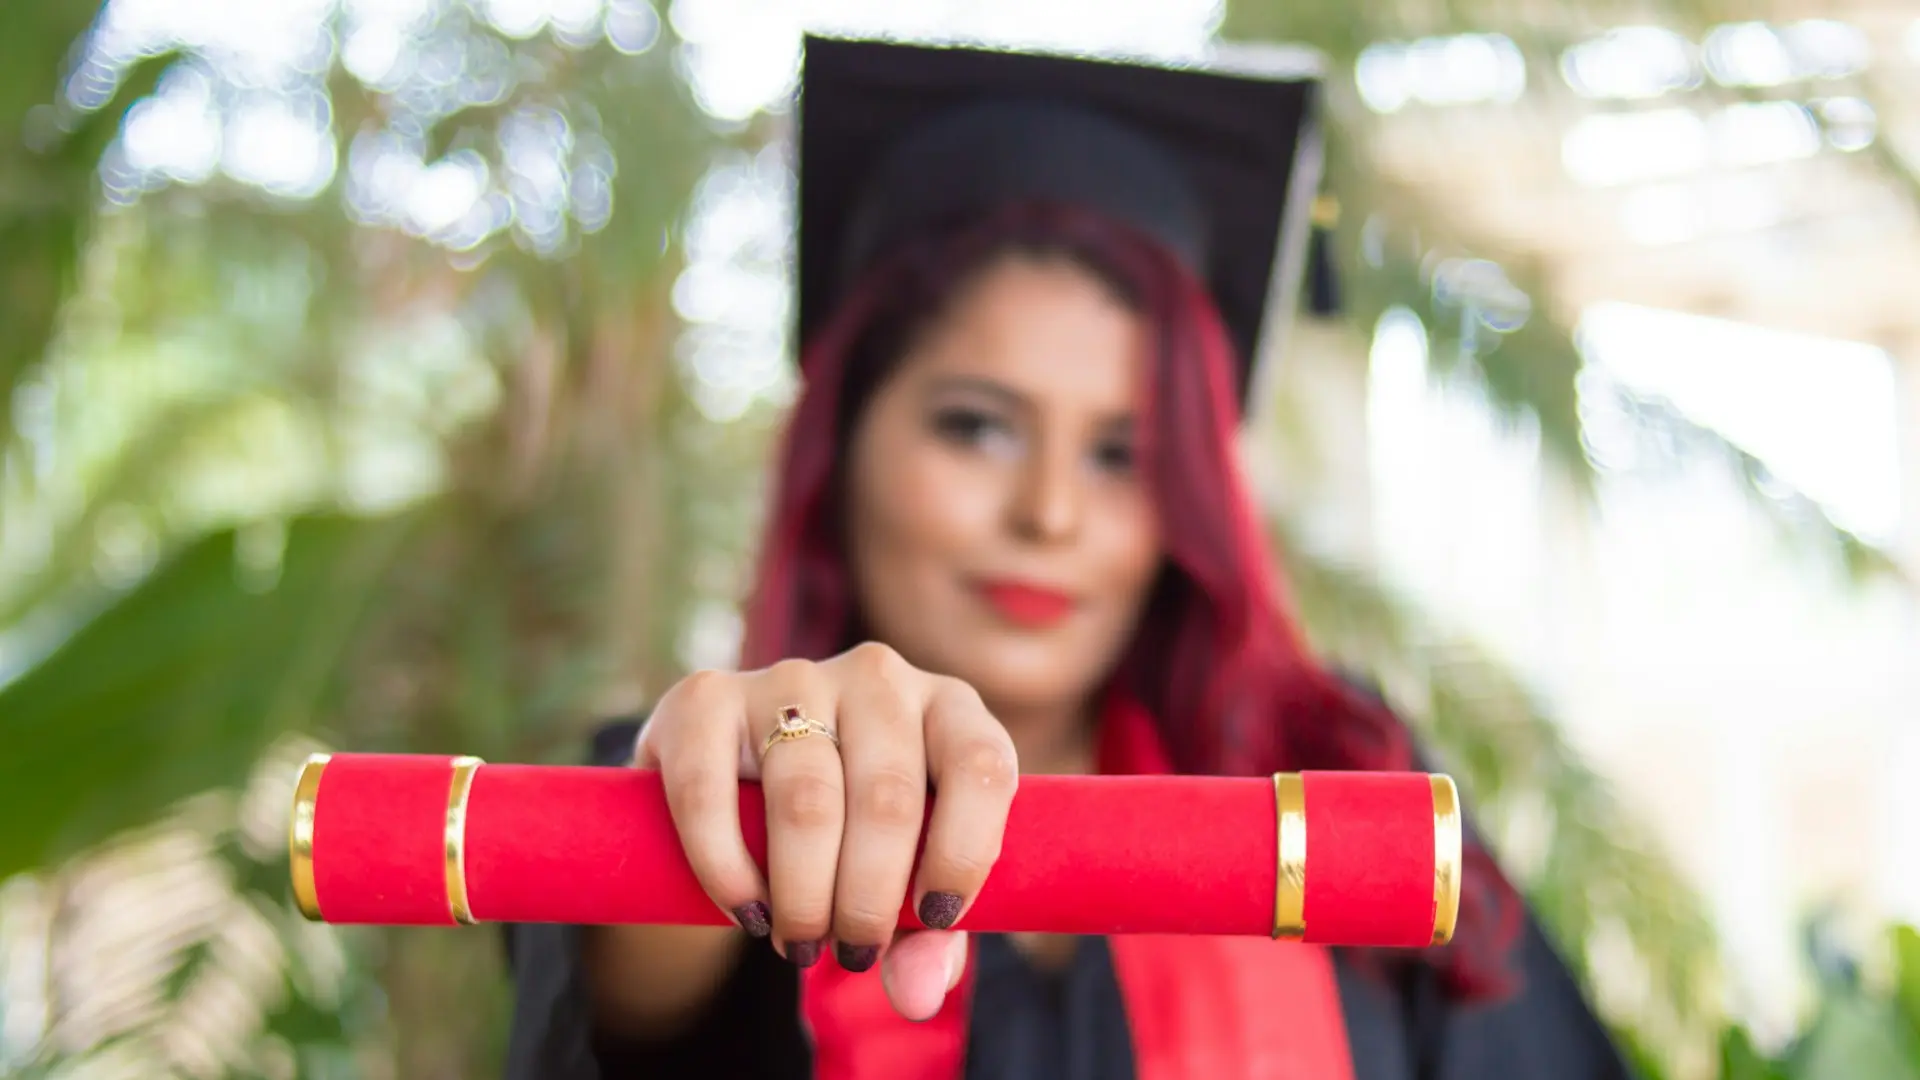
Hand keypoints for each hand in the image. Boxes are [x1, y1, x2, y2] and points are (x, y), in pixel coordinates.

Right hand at [633, 642, 1018, 1020]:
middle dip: (869, 899)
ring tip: (798, 943)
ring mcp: (790, 677)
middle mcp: (877, 677)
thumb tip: (916, 995)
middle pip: (888, 798)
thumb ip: (927, 940)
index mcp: (949, 708)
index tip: (935, 919)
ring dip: (803, 894)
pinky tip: (746, 911)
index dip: (964, 851)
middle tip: (851, 953)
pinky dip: (727, 868)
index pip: (981, 766)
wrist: (743, 789)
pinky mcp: (705, 697)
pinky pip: (709, 789)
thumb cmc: (856, 839)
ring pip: (806, 799)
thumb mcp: (908, 883)